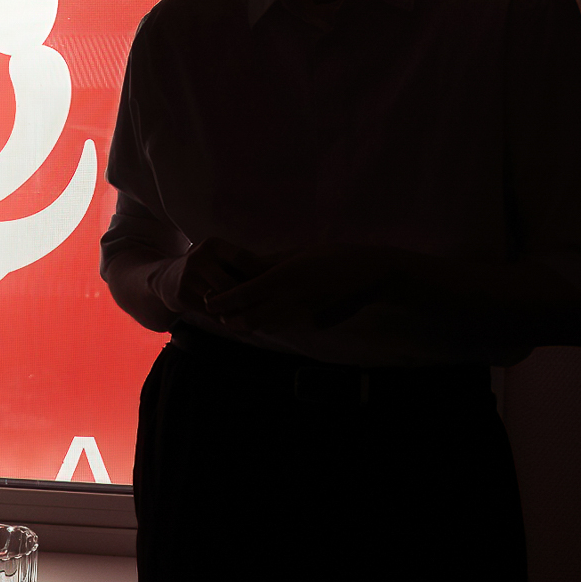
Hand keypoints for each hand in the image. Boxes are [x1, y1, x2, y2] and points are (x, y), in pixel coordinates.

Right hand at [165, 238, 276, 313]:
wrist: (164, 279)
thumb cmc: (205, 269)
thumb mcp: (218, 257)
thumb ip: (242, 264)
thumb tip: (281, 272)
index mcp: (214, 245)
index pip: (243, 258)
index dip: (261, 273)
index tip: (275, 286)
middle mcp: (199, 258)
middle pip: (232, 283)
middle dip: (249, 298)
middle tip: (268, 309)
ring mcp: (188, 277)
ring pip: (221, 301)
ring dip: (239, 313)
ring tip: (258, 321)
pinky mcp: (181, 296)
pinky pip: (210, 313)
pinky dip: (227, 323)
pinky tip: (242, 329)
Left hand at [203, 244, 402, 333]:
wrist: (371, 274)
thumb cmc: (333, 255)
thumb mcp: (297, 253)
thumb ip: (268, 264)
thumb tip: (243, 268)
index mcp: (283, 278)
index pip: (241, 296)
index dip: (220, 301)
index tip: (209, 300)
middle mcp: (290, 300)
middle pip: (246, 320)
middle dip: (229, 319)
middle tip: (221, 312)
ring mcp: (302, 317)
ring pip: (263, 328)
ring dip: (248, 323)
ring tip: (239, 314)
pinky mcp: (312, 326)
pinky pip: (283, 327)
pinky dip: (270, 323)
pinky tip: (269, 313)